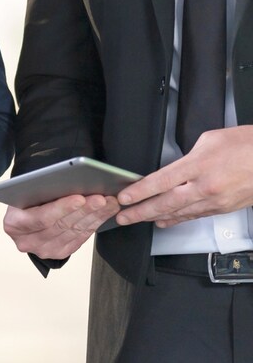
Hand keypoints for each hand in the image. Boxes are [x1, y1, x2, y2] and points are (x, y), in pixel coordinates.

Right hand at [2, 194, 118, 258]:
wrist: (26, 210)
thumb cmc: (28, 196)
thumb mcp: (27, 191)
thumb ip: (41, 190)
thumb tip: (70, 184)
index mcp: (14, 224)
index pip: (41, 217)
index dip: (62, 208)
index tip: (80, 198)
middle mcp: (26, 241)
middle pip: (61, 226)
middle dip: (84, 211)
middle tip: (101, 198)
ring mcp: (43, 250)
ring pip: (74, 232)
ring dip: (94, 217)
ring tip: (108, 203)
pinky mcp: (59, 253)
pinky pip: (80, 239)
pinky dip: (94, 224)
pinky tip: (104, 213)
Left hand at [115, 125, 252, 225]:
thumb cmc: (246, 145)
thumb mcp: (210, 140)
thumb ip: (188, 157)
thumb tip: (176, 167)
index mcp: (199, 166)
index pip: (161, 181)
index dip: (140, 191)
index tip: (124, 197)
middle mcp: (206, 187)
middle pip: (166, 203)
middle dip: (141, 211)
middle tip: (122, 217)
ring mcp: (216, 200)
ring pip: (179, 213)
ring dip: (156, 217)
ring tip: (137, 220)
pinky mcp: (224, 208)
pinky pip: (196, 215)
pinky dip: (178, 219)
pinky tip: (165, 221)